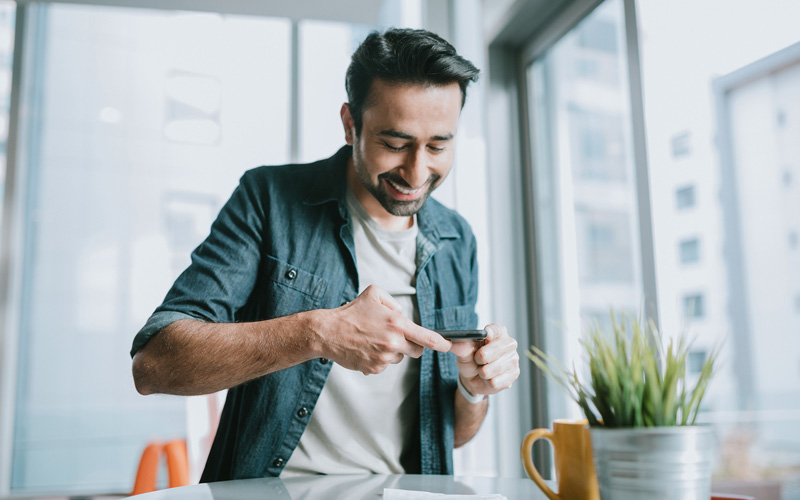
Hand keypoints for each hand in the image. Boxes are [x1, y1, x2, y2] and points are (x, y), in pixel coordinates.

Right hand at [321, 285, 451, 374]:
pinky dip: (379, 359)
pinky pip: (385, 365)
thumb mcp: (374, 294)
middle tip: (396, 336)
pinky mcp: (374, 369)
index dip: (442, 343)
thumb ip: (394, 303)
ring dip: (393, 351)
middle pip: (416, 351)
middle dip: (412, 345)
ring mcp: (384, 358)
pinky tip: (366, 349)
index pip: (426, 337)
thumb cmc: (351, 312)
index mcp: (396, 324)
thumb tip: (403, 316)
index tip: (449, 346)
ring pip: (399, 358)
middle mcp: (393, 342)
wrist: (328, 332)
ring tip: (374, 340)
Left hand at [449, 323, 519, 396]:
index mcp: (498, 333)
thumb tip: (455, 343)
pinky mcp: (514, 374)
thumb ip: (461, 347)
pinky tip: (490, 378)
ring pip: (490, 370)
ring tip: (484, 369)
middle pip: (492, 351)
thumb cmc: (471, 360)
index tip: (486, 334)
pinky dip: (487, 382)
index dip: (491, 332)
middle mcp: (509, 344)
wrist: (474, 379)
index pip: (497, 329)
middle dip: (479, 358)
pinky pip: (494, 382)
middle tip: (478, 360)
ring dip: (482, 372)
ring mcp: (513, 359)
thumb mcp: (464, 352)